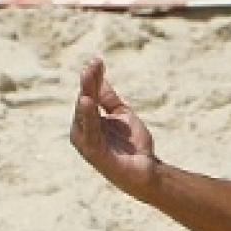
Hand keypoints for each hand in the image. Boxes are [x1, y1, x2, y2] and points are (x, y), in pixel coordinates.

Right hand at [69, 56, 156, 196]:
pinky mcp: (93, 153)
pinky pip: (90, 131)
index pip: (89, 94)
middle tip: (91, 65)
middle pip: (84, 101)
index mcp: (88, 122)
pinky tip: (86, 101)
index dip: (92, 77)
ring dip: (86, 94)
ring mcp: (87, 142)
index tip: (97, 59)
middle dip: (88, 82)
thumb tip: (100, 76)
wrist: (147, 170)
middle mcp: (83, 131)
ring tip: (86, 77)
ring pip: (85, 114)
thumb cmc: (132, 145)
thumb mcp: (121, 115)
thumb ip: (109, 98)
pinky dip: (87, 116)